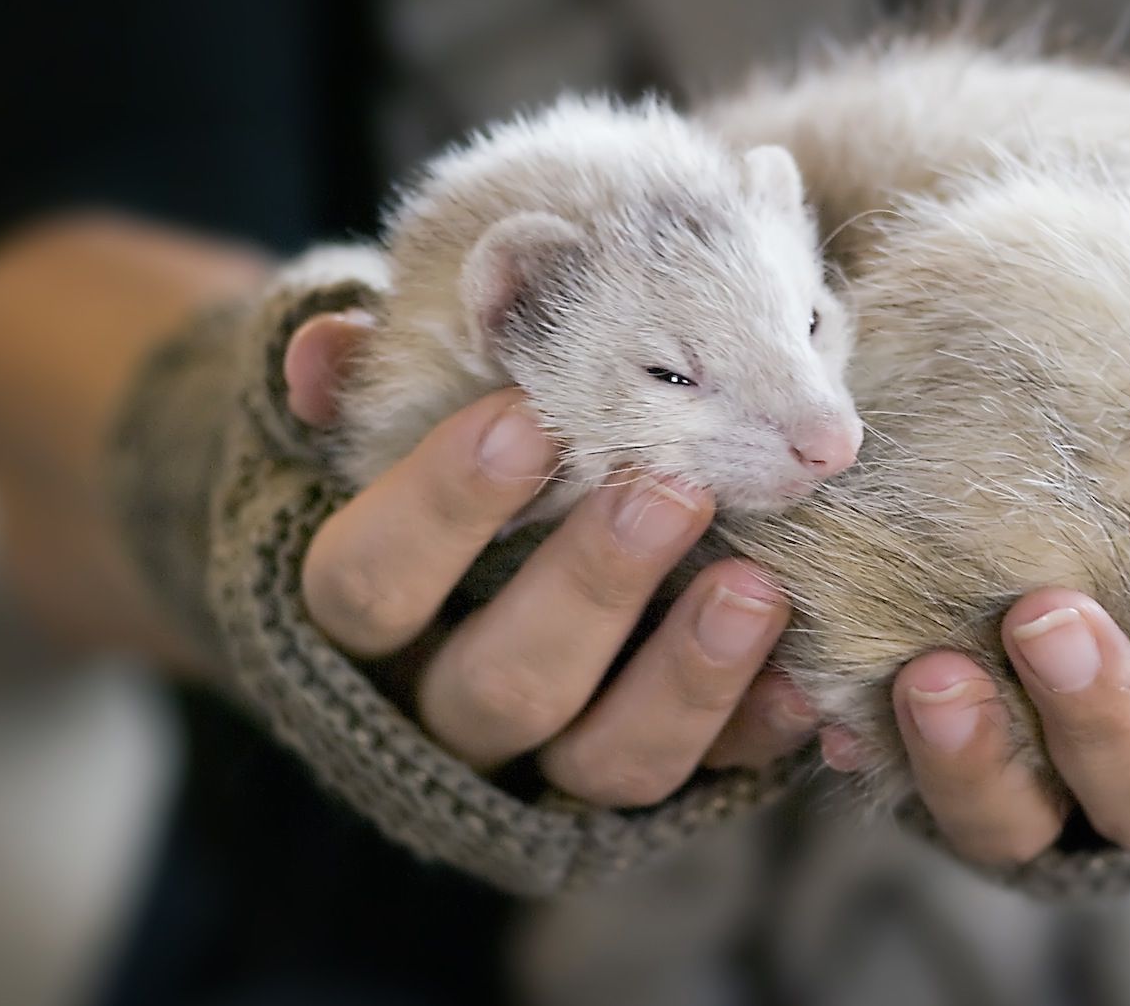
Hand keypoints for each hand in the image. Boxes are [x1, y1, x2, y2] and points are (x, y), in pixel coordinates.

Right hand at [281, 312, 819, 802]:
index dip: (443, 506)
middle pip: (498, 683)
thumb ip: (365, 387)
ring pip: (601, 758)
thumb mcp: (390, 425)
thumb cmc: (445, 476)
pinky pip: (704, 779)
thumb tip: (323, 350)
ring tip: (756, 587)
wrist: (485, 584)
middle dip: (591, 588)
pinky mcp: (643, 780)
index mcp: (364, 621)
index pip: (368, 582)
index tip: (529, 415)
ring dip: (685, 679)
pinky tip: (806, 680)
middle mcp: (443, 707)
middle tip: (673, 490)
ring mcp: (547, 761)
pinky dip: (757, 731)